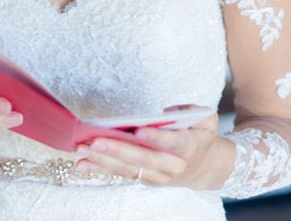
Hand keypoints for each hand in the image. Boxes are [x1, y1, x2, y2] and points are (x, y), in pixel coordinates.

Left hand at [75, 111, 233, 188]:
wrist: (206, 168)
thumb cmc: (202, 137)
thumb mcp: (208, 118)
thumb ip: (192, 110)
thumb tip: (166, 112)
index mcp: (188, 147)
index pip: (172, 143)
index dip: (156, 137)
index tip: (138, 130)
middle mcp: (172, 165)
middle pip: (143, 158)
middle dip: (118, 150)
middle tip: (97, 141)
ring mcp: (157, 175)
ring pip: (129, 169)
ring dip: (103, 161)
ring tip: (82, 152)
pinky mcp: (145, 179)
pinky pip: (122, 174)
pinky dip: (102, 169)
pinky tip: (83, 164)